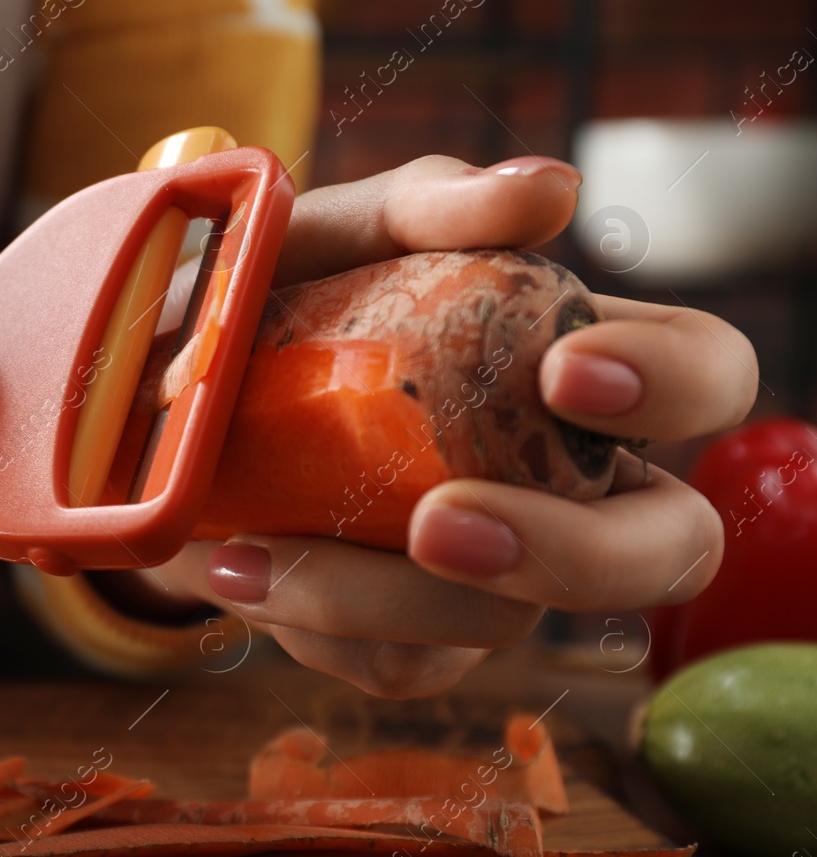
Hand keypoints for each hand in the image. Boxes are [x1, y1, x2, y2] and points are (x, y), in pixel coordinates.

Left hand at [141, 155, 756, 697]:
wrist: (151, 401)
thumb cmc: (263, 302)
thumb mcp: (323, 238)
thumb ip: (424, 206)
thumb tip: (548, 191)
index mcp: (571, 361)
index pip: (704, 371)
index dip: (674, 382)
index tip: (563, 371)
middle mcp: (561, 478)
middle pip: (671, 546)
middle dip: (577, 555)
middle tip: (440, 523)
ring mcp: (495, 576)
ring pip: (507, 626)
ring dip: (378, 597)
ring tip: (253, 550)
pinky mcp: (416, 644)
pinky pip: (399, 666)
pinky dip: (312, 623)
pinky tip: (234, 568)